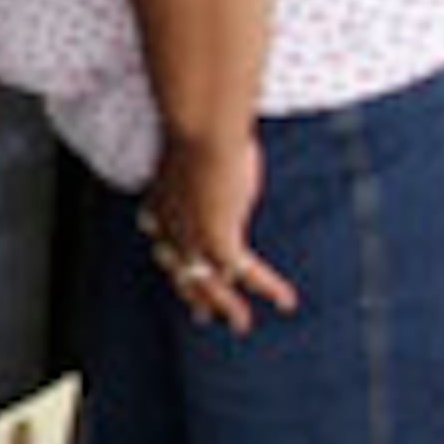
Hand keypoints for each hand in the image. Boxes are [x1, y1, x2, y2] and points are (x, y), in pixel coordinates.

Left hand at [141, 127, 293, 331]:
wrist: (200, 126)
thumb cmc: (202, 119)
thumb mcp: (199, 134)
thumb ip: (205, 143)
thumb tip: (217, 121)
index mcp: (160, 194)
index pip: (157, 229)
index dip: (166, 245)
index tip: (167, 252)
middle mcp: (170, 221)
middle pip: (176, 267)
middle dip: (190, 291)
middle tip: (200, 313)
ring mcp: (191, 235)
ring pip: (206, 282)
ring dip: (225, 305)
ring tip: (240, 325)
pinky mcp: (218, 241)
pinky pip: (244, 275)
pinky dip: (267, 288)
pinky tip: (286, 301)